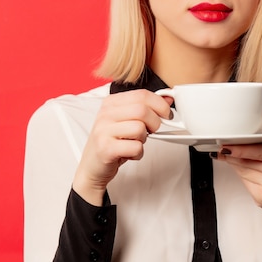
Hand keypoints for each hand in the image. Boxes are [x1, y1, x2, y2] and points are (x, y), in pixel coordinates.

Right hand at [73, 89, 172, 205]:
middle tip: (151, 132)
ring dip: (143, 140)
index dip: (160, 104)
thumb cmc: (112, 142)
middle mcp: (105, 114)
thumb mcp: (127, 121)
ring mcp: (103, 131)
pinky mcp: (105, 148)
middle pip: (142, 110)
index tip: (167, 114)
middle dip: (155, 123)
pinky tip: (129, 154)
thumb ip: (146, 108)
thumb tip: (168, 99)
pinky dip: (138, 153)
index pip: (142, 95)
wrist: (92, 167)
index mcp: (111, 103)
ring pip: (140, 129)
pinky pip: (135, 147)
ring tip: (134, 143)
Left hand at [215, 114, 261, 246]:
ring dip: (232, 161)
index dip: (241, 148)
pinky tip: (239, 167)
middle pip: (247, 161)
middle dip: (232, 153)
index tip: (227, 144)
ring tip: (228, 154)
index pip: (261, 150)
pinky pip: (244, 181)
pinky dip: (239, 172)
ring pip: (243, 170)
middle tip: (221, 147)